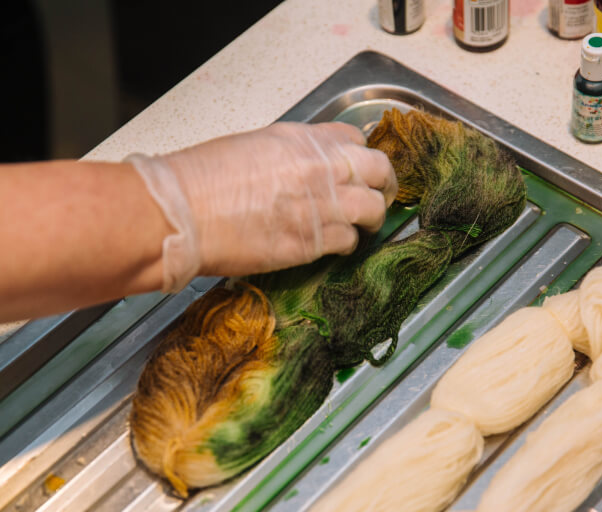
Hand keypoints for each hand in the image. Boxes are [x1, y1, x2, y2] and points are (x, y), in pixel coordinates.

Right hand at [128, 122, 396, 292]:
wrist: (181, 213)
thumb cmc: (201, 180)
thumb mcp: (252, 148)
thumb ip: (290, 156)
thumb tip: (305, 170)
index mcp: (302, 140)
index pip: (355, 140)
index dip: (361, 157)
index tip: (359, 170)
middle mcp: (320, 168)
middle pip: (379, 170)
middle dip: (384, 185)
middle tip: (379, 197)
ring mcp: (321, 205)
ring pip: (373, 209)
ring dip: (371, 218)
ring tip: (363, 227)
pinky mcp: (313, 241)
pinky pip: (349, 241)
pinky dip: (347, 244)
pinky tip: (336, 246)